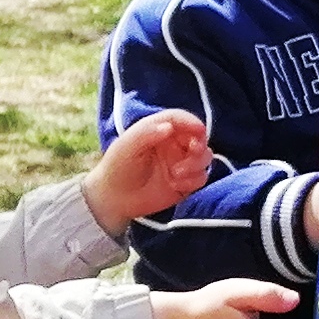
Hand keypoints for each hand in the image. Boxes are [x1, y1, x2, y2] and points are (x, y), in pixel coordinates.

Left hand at [85, 109, 213, 235]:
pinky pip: (201, 178)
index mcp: (159, 130)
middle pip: (198, 138)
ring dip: (196, 165)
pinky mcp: (186, 182)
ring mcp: (181, 163)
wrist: (114, 199)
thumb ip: (146, 133)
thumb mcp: (127, 147)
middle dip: (199, 145)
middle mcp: (173, 144)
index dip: (192, 122)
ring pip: (204, 158)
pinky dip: (192, 181)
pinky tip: (175, 185)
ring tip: (176, 175)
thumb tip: (169, 127)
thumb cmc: (117, 168)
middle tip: (193, 152)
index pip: (180, 119)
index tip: (200, 130)